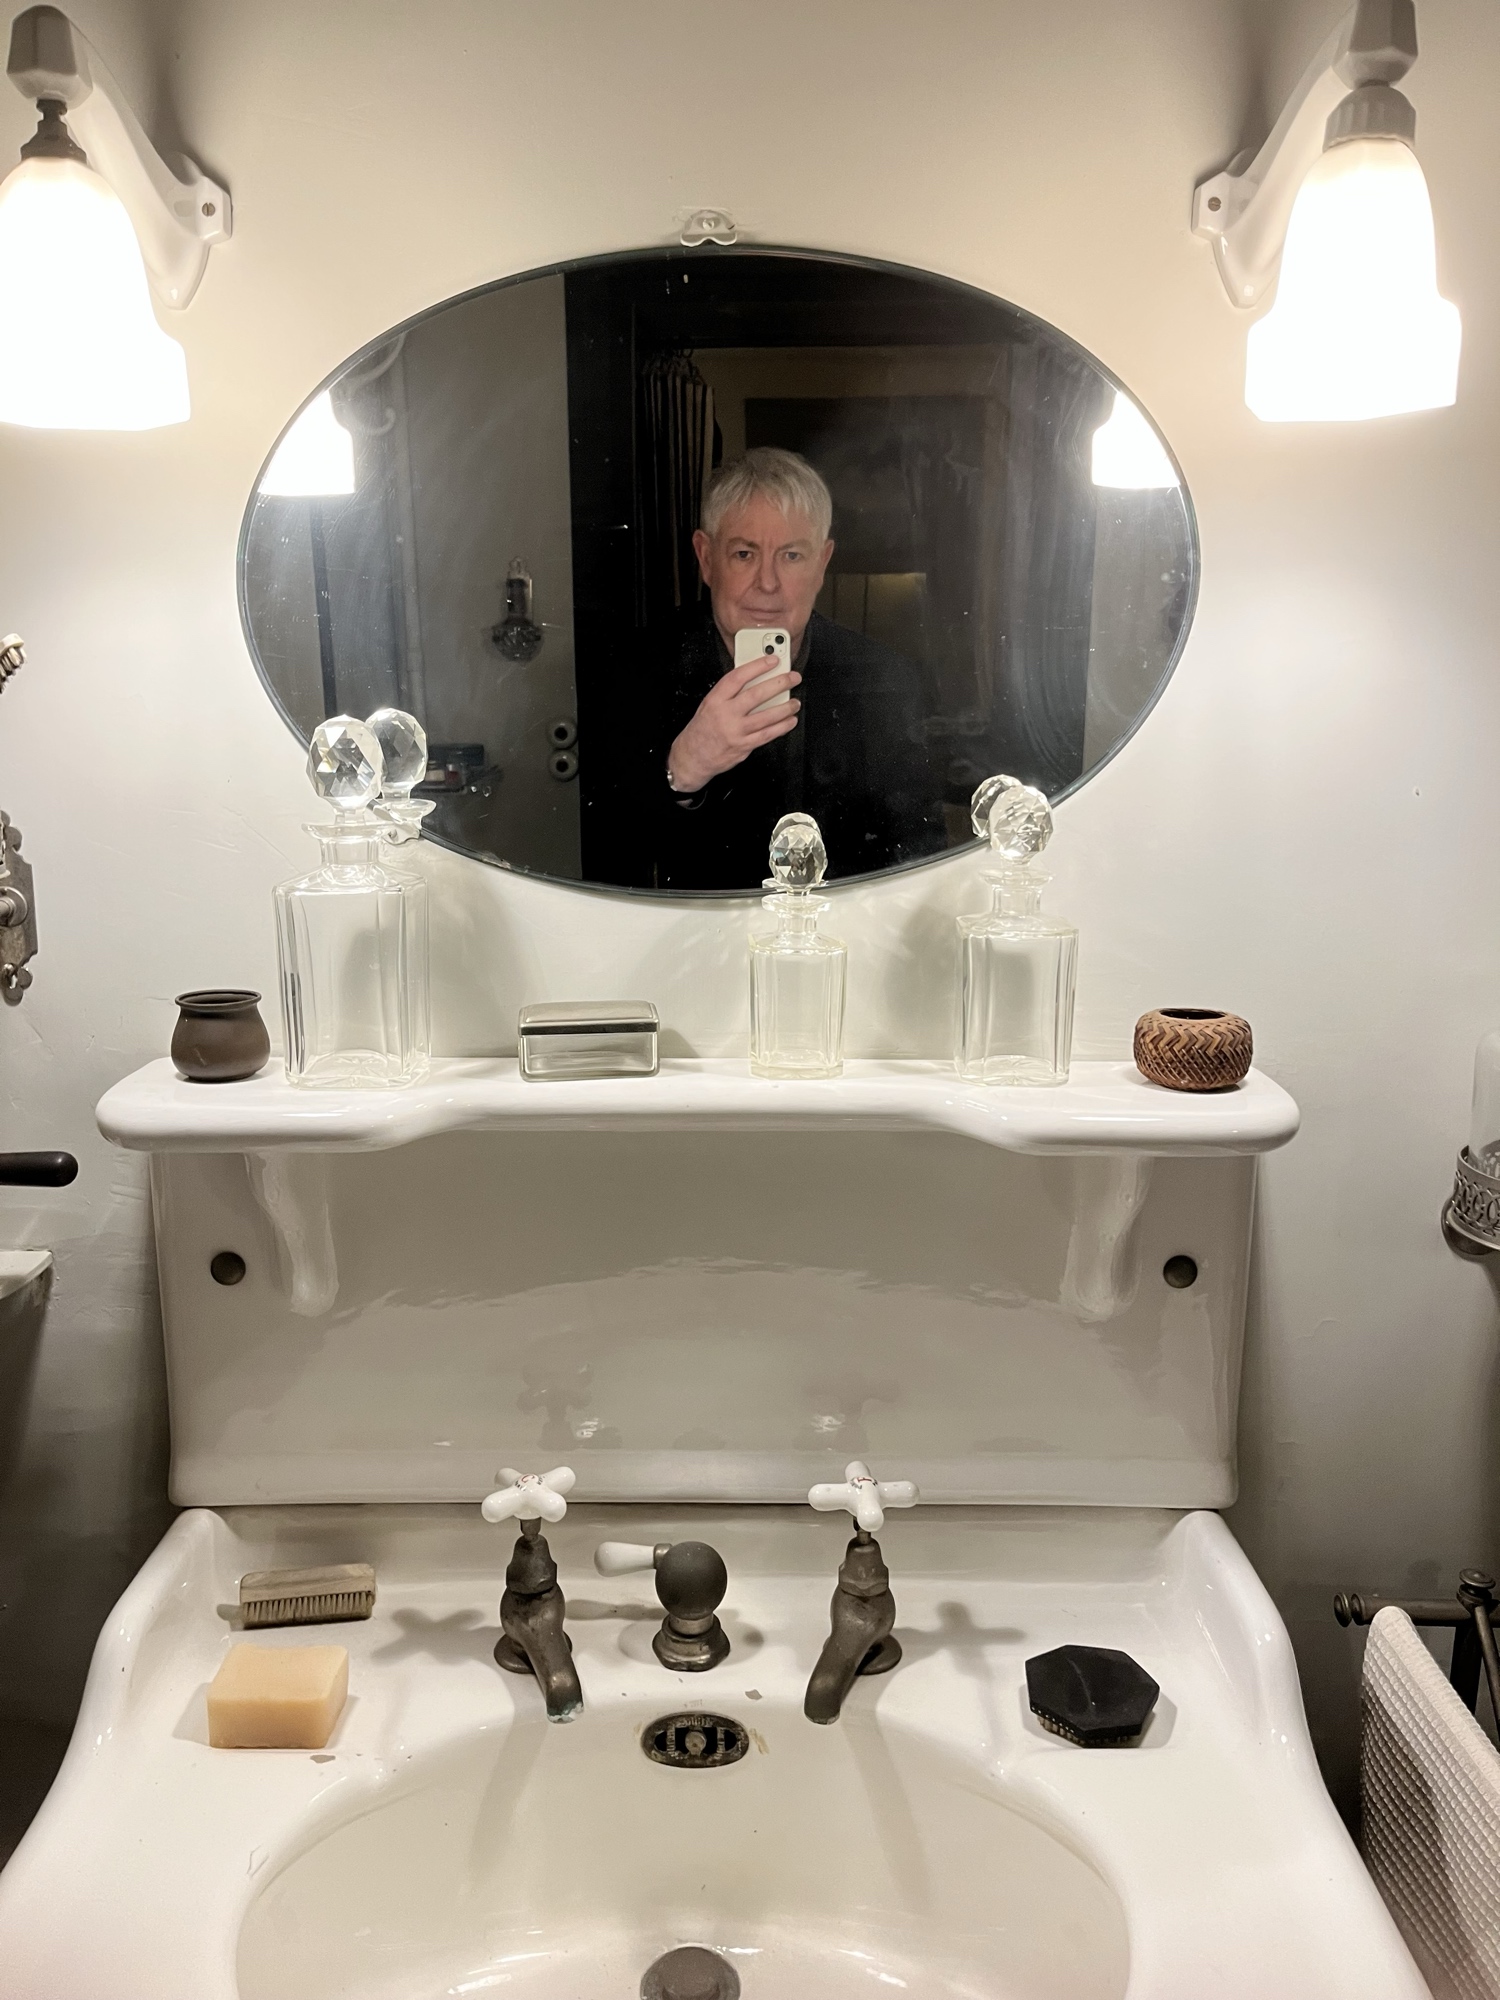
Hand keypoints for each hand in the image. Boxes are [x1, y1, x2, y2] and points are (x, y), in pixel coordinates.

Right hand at [668, 660, 801, 792]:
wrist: (693, 757)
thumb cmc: (702, 729)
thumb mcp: (709, 704)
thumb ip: (730, 693)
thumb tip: (756, 679)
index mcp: (715, 700)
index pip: (738, 677)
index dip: (757, 666)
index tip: (772, 660)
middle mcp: (726, 715)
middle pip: (756, 695)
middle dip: (779, 684)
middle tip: (792, 678)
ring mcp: (736, 732)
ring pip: (766, 716)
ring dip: (785, 708)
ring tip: (795, 702)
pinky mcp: (744, 746)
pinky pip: (767, 735)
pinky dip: (782, 727)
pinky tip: (790, 721)